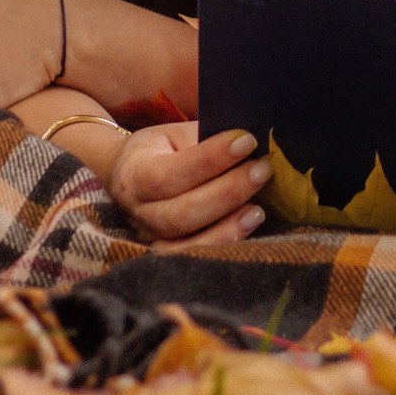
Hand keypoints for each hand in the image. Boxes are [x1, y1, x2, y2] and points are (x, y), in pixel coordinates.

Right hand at [108, 122, 270, 247]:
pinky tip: (248, 226)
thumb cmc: (165, 150)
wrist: (133, 175)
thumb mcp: (177, 135)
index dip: (209, 159)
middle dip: (227, 192)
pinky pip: (191, 259)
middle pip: (180, 213)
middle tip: (262, 170)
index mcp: (134, 173)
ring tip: (258, 209)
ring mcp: (149, 239)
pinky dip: (221, 245)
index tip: (246, 141)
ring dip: (227, 226)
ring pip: (184, 243)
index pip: (169, 173)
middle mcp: (137, 212)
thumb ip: (206, 139)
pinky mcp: (165, 255)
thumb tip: (250, 143)